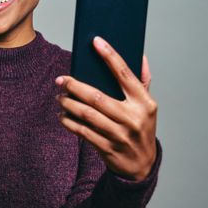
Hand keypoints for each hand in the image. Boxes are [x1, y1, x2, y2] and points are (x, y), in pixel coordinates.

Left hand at [56, 36, 157, 180]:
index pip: (125, 74)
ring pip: (87, 114)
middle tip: (61, 80)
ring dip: (68, 104)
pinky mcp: (107, 147)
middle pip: (97, 97)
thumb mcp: (147, 106)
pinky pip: (83, 131)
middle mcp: (133, 118)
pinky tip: (62, 116)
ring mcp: (120, 134)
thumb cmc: (142, 128)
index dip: (110, 56)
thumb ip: (142, 82)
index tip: (96, 41)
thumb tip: (140, 56)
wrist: (143, 165)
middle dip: (74, 86)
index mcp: (144, 103)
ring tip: (60, 97)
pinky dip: (69, 122)